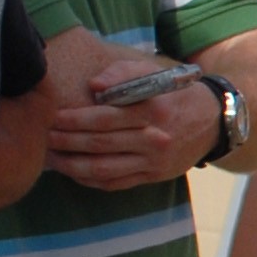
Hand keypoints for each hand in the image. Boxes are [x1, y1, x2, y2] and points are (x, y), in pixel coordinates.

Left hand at [44, 48, 216, 191]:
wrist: (214, 121)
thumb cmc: (176, 93)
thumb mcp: (154, 73)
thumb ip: (123, 74)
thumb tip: (94, 86)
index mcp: (153, 110)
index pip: (105, 117)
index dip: (75, 119)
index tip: (52, 117)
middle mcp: (154, 138)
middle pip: (100, 144)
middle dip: (66, 142)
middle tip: (43, 138)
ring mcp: (154, 161)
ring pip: (105, 168)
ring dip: (73, 165)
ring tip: (51, 159)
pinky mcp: (155, 176)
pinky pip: (117, 183)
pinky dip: (92, 180)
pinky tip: (74, 172)